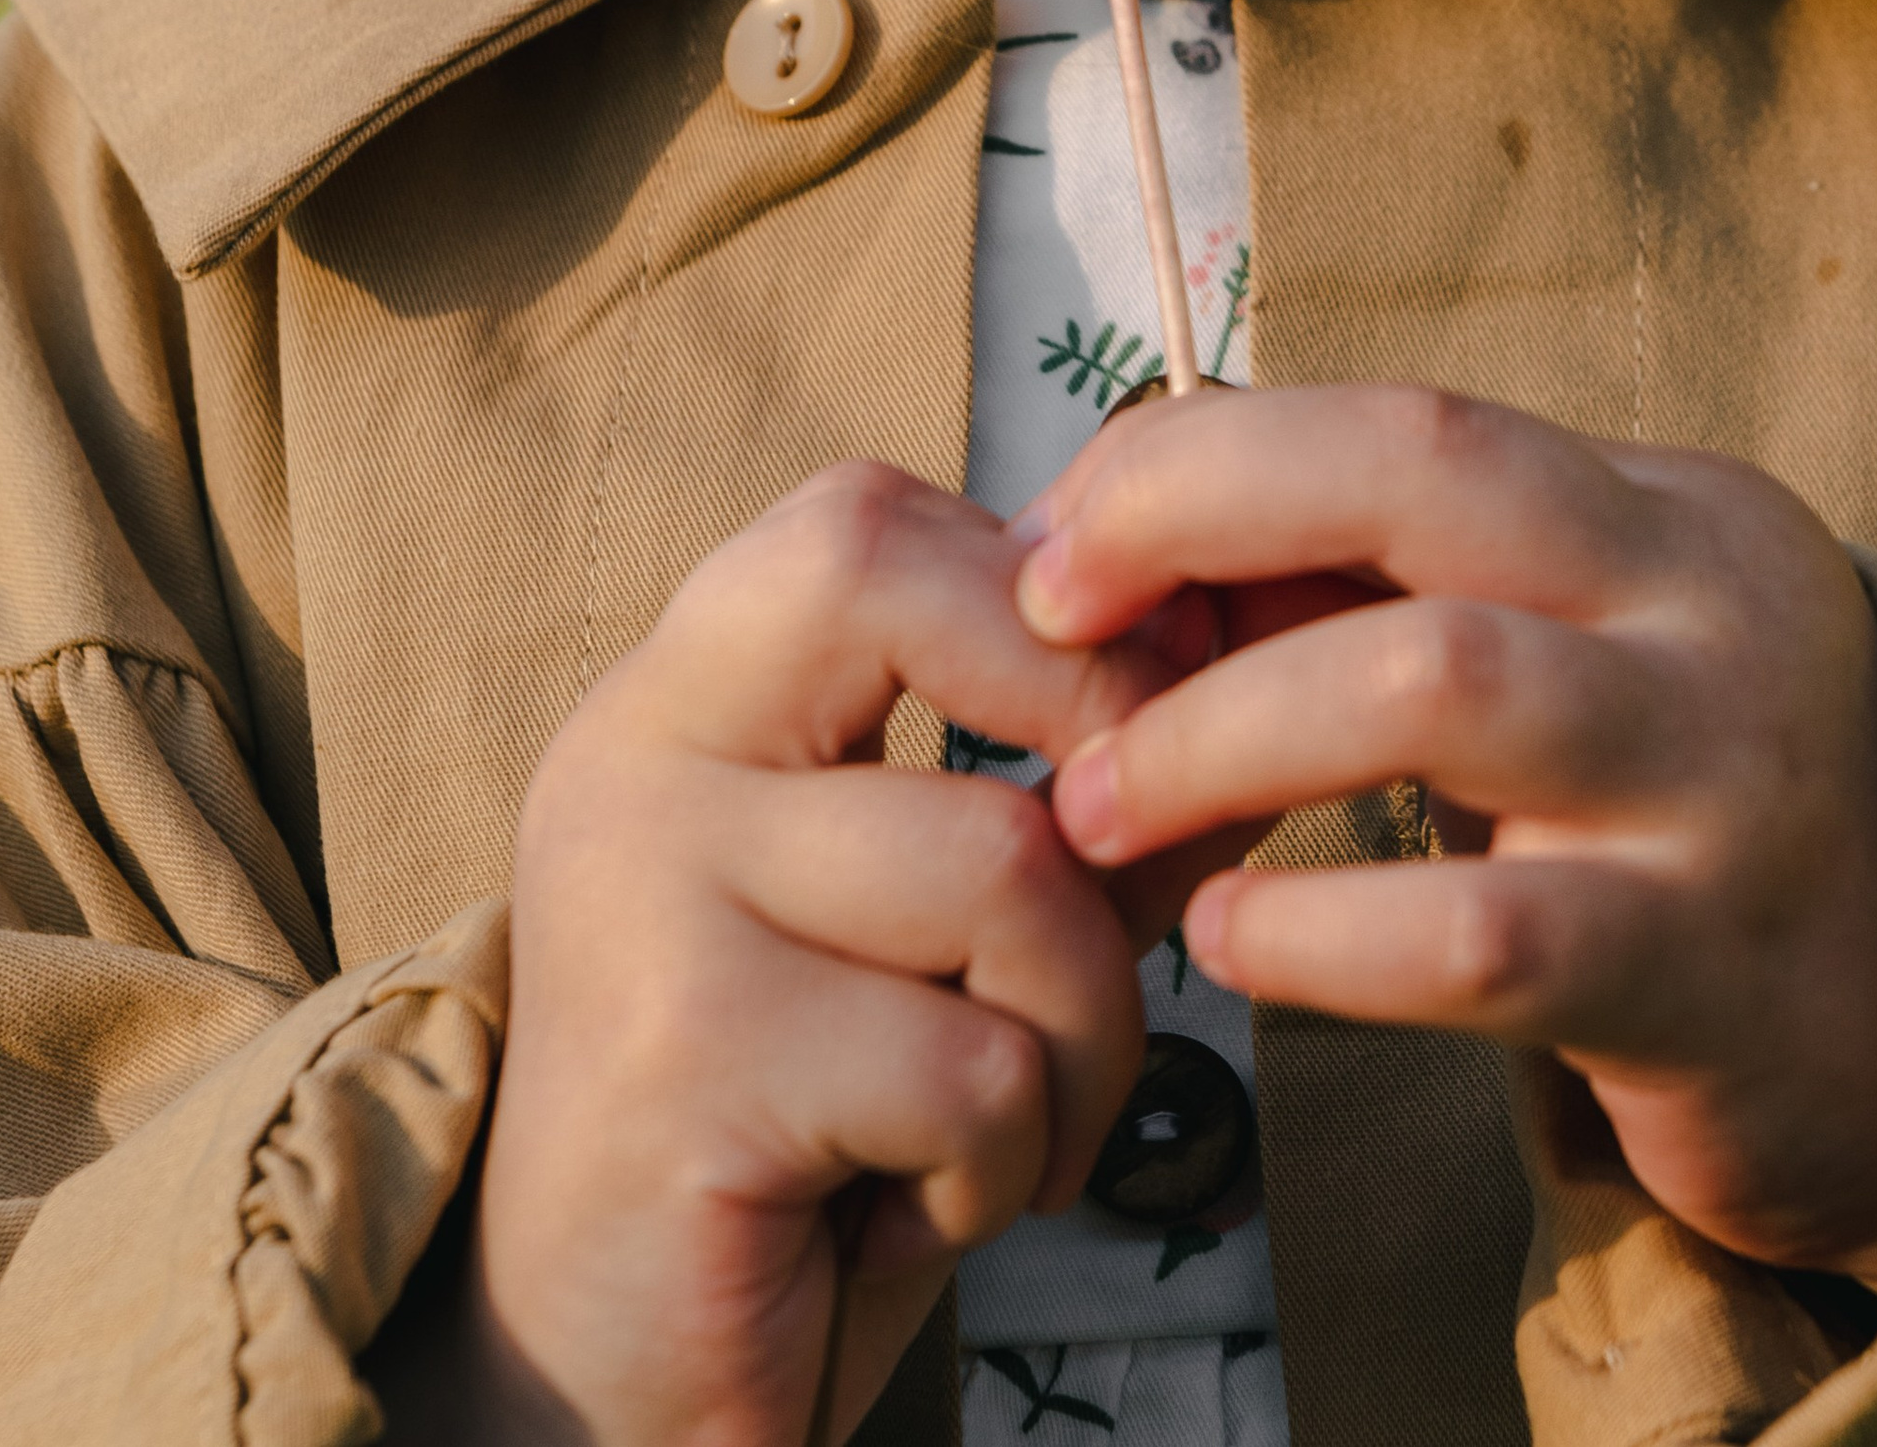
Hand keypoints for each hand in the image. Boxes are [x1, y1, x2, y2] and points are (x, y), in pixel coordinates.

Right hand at [440, 464, 1217, 1446]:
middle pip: (880, 575)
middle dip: (1080, 706)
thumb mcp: (950, 930)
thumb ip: (1075, 788)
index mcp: (680, 697)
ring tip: (1011, 1125)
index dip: (1046, 588)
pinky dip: (1004, 1160)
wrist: (618, 1391)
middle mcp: (631, 754)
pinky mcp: (682, 1062)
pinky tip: (918, 1208)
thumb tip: (1259, 654)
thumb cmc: (819, 1134)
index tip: (1150, 712)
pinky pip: (971, 1061)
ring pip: (1005, 863)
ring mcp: (638, 894)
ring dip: (1082, 1031)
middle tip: (1126, 871)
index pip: (866, 516)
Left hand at [1014, 388, 1876, 1296]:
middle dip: (1194, 516)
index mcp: (1661, 509)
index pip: (1401, 417)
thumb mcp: (1576, 652)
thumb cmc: (1687, 818)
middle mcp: (1704, 604)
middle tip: (1051, 624)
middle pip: (1421, 469)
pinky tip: (1233, 944)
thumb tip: (1125, 542)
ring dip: (1220, 736)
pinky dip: (1318, 933)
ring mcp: (1718, 781)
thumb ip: (1384, 590)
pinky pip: (1479, 934)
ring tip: (1103, 810)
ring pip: (1434, 678)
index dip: (1202, 461)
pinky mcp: (1707, 976)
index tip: (1057, 540)